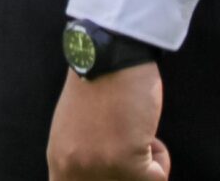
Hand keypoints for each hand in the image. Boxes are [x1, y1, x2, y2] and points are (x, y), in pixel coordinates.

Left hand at [48, 64, 169, 180]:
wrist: (111, 52)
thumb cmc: (100, 84)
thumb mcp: (74, 129)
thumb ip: (81, 158)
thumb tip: (99, 177)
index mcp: (59, 162)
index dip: (101, 180)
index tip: (115, 168)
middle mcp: (73, 170)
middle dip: (130, 176)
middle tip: (131, 150)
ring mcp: (98, 169)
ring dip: (147, 166)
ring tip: (136, 135)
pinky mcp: (126, 164)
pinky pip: (157, 178)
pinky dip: (161, 157)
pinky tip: (145, 129)